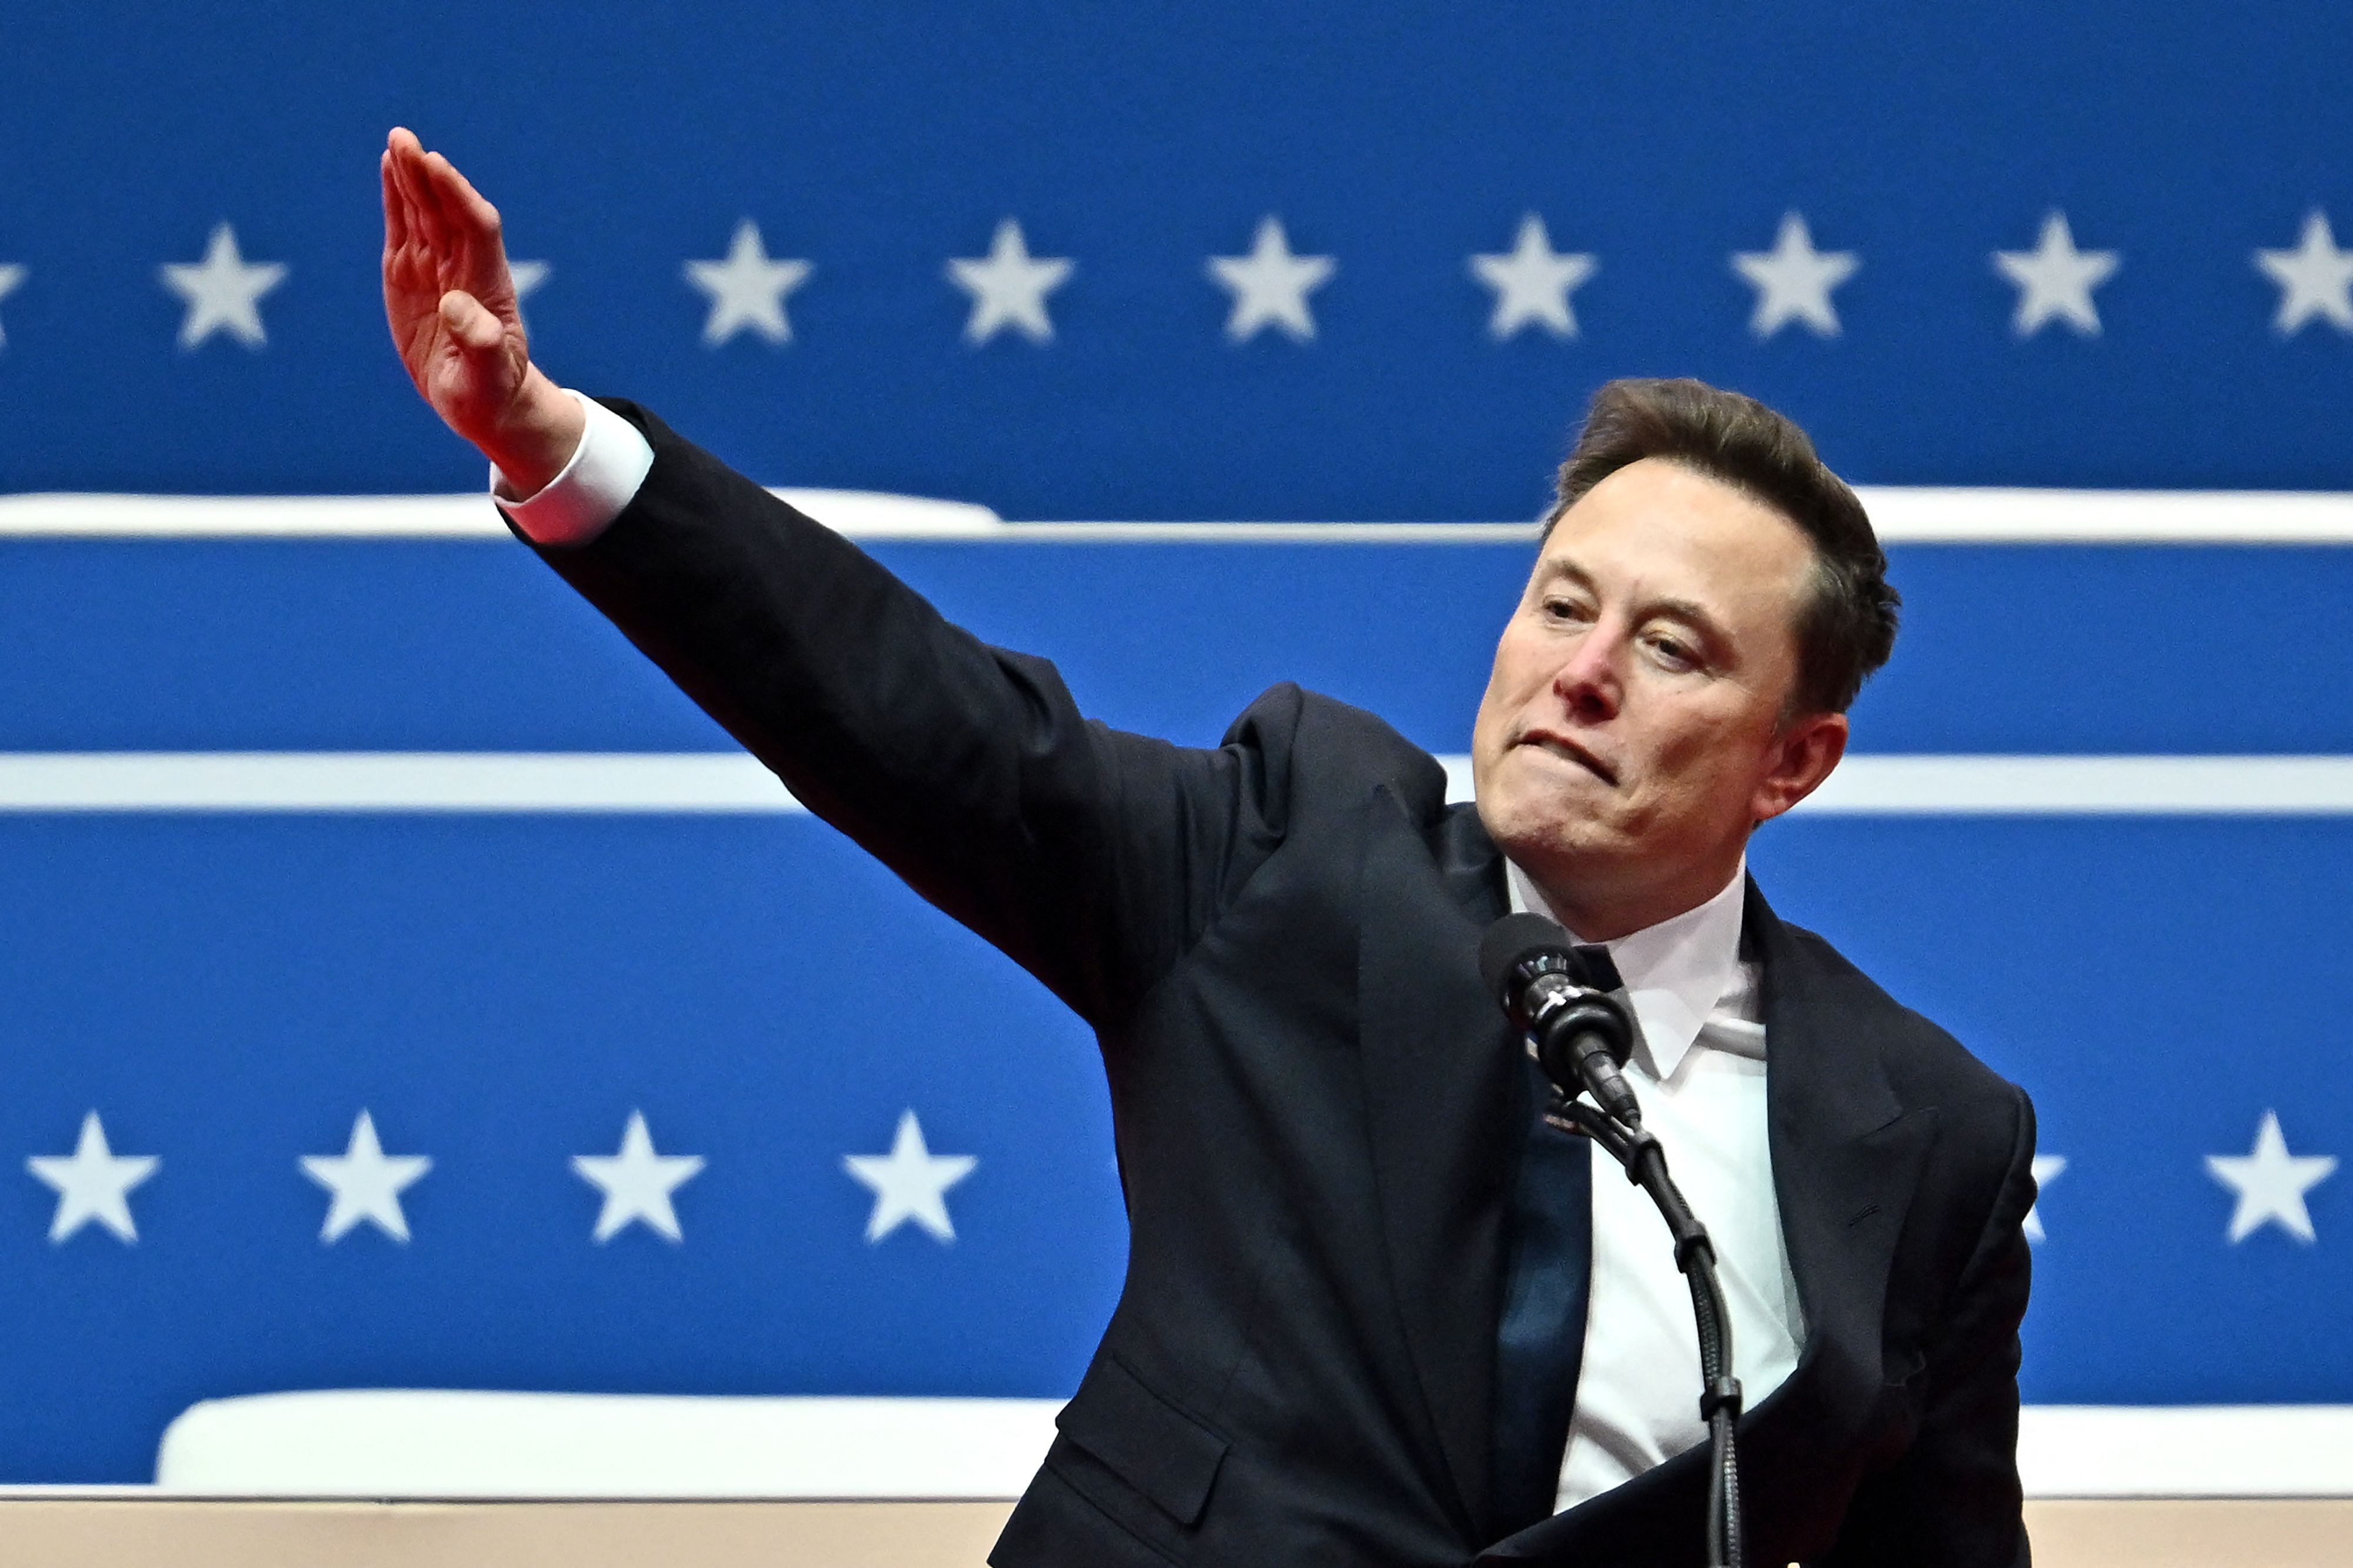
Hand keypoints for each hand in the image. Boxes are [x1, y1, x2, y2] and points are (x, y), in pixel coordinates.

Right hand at [381, 127, 582, 493]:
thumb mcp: (486, 378)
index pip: (475, 229)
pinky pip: (404, 228)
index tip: (437, 166)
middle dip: (427, 176)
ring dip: (411, 177)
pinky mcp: (411, 275)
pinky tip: (390, 167)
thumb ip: (479, 343)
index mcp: (487, 288)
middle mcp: (462, 270)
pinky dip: (397, 198)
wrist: (482, 402)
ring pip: (424, 213)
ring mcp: (436, 269)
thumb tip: (457, 304)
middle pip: (446, 212)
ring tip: (397, 141)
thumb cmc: (490, 393)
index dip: (458, 196)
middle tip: (405, 140)